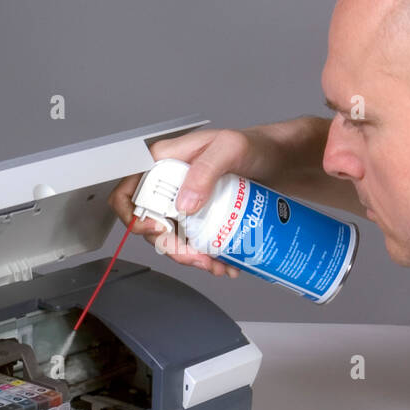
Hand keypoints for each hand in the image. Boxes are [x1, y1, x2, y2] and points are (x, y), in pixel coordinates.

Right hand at [108, 127, 268, 278]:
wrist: (279, 160)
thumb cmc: (253, 145)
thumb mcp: (229, 149)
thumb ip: (204, 171)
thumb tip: (183, 203)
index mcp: (164, 161)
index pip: (129, 190)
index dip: (133, 215)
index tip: (157, 228)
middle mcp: (170, 184)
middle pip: (150, 225)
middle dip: (171, 248)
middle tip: (197, 256)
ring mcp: (185, 202)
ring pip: (173, 239)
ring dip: (191, 258)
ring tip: (215, 264)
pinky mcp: (201, 217)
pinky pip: (194, 243)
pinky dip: (207, 257)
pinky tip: (224, 261)